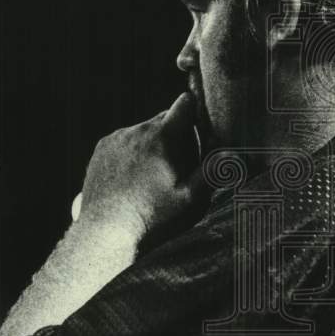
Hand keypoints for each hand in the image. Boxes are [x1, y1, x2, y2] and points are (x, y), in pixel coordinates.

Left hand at [79, 93, 205, 241]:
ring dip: (152, 143)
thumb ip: (211, 172)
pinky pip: (124, 141)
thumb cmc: (151, 216)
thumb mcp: (189, 198)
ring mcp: (116, 138)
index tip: (198, 122)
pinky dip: (132, 152)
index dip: (195, 110)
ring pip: (143, 131)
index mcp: (162, 136)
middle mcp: (137, 130)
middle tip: (178, 165)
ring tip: (153, 176)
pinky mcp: (101, 149)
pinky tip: (133, 178)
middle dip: (174, 135)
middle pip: (164, 119)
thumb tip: (233, 154)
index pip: (184, 104)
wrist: (105, 231)